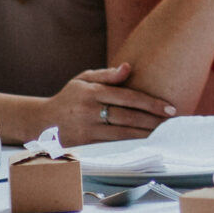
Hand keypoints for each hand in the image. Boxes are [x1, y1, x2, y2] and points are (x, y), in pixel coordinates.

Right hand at [38, 64, 175, 145]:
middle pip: (127, 117)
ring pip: (121, 134)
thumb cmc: (69, 97)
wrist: (41, 121)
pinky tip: (144, 144)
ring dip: (145, 135)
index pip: (127, 97)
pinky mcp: (84, 144)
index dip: (150, 103)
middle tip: (172, 123)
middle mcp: (88, 111)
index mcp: (91, 92)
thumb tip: (128, 67)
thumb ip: (107, 75)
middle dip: (152, 121)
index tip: (170, 108)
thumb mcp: (83, 80)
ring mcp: (85, 129)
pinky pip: (111, 144)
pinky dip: (129, 145)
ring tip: (164, 134)